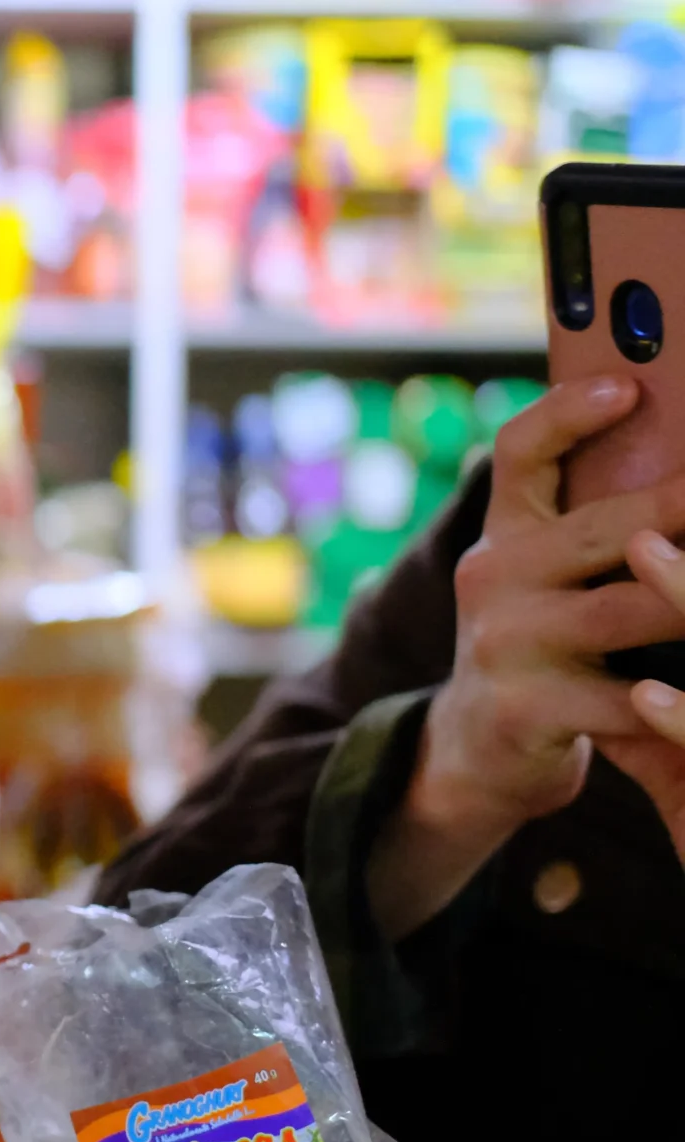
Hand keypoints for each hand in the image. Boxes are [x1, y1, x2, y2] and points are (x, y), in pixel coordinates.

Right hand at [376, 376, 684, 934]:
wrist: (476, 752)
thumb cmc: (542, 648)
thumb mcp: (542, 578)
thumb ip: (586, 526)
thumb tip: (676, 470)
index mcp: (502, 535)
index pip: (520, 452)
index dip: (567, 414)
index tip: (628, 388)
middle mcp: (492, 577)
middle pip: (606, 528)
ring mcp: (506, 643)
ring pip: (632, 610)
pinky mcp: (529, 708)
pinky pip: (631, 698)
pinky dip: (684, 697)